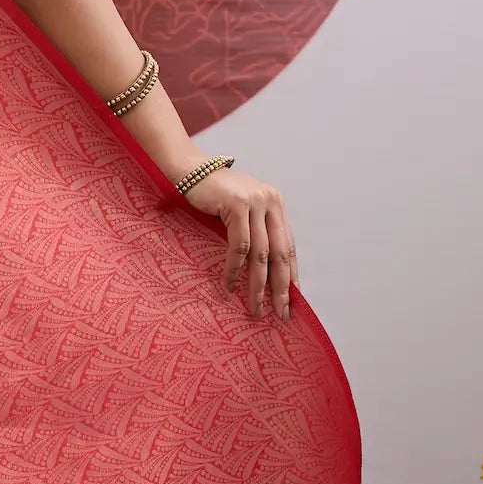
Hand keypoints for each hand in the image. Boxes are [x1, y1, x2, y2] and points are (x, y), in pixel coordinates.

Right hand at [181, 165, 296, 319]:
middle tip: (281, 312)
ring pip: (261, 253)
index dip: (291, 275)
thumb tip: (263, 272)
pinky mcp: (237, 205)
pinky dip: (235, 269)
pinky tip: (230, 285)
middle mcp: (271, 202)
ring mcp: (255, 202)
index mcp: (276, 205)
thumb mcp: (241, 213)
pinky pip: (239, 246)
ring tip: (255, 307)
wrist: (190, 172)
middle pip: (280, 253)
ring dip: (257, 285)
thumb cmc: (213, 197)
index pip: (288, 246)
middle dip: (281, 287)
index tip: (292, 300)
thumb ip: (255, 232)